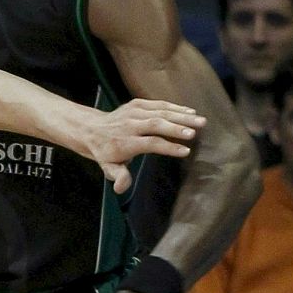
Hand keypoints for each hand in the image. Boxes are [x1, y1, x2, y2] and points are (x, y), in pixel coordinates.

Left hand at [85, 100, 201, 193]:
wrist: (91, 129)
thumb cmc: (105, 152)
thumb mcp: (108, 167)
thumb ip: (118, 176)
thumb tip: (121, 188)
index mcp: (124, 142)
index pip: (149, 143)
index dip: (168, 147)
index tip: (185, 151)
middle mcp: (129, 125)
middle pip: (156, 124)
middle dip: (176, 128)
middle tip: (196, 132)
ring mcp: (134, 111)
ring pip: (160, 112)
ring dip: (181, 116)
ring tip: (200, 121)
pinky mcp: (137, 103)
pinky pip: (158, 104)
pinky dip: (175, 107)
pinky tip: (190, 112)